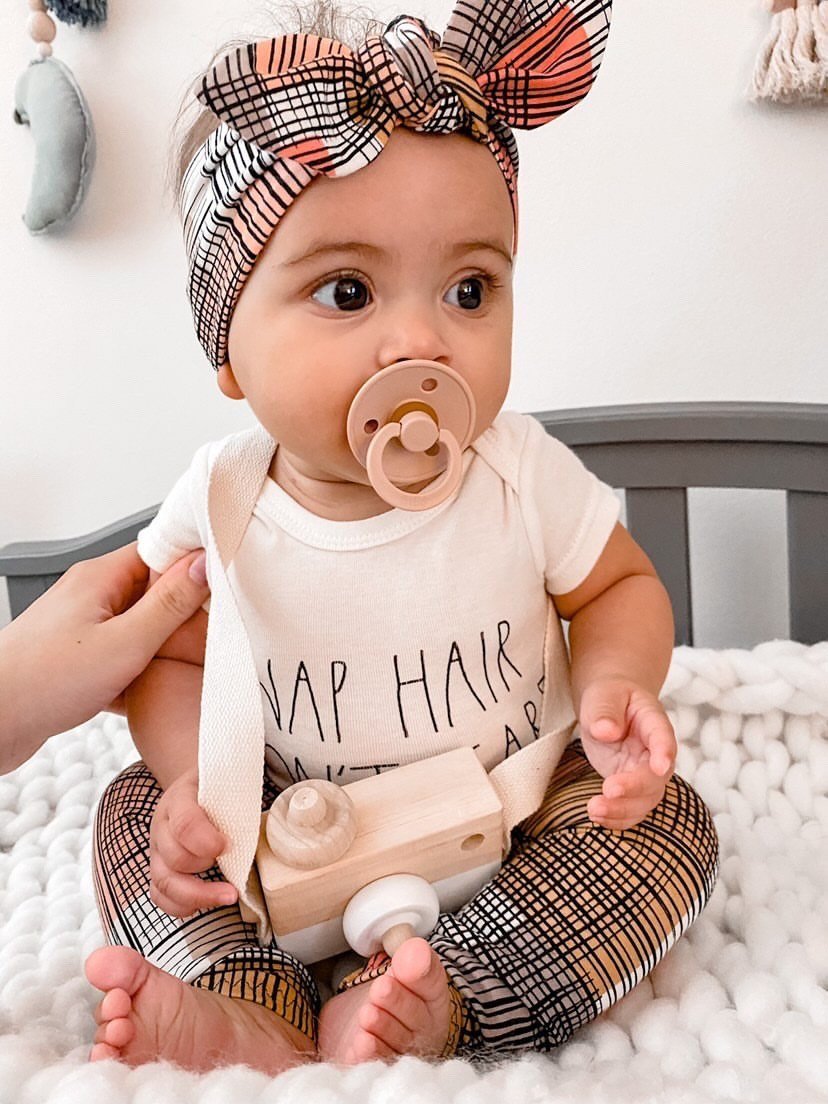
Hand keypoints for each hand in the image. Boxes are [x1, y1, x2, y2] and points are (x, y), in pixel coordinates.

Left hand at [0, 542, 208, 773]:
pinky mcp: (79, 660)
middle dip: (184, 614)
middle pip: (155, 590)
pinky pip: (124, 656)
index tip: (228, 581)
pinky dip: (142, 672)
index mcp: (101, 578)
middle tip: (212, 635)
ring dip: (163, 648)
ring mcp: (84, 629)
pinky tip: (155, 692)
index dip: (196, 565)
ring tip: (186, 667)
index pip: (162, 551)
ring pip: (141, 628)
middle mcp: (92, 596)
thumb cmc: (42, 682)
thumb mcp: (124, 643)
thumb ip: (169, 604)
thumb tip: (204, 565)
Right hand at [149, 766, 237, 916]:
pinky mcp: (160, 871)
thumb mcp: (223, 776)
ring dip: (197, 895)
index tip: (228, 846)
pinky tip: (205, 904)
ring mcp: (158, 853)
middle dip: (203, 867)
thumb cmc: (214, 786)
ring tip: (229, 896)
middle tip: (231, 868)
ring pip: (164, 883)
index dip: (204, 840)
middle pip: (173, 858)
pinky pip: (160, 897)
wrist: (194, 787)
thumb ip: (235, 789)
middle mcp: (162, 828)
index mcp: (177, 800)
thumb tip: (258, 812)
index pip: (183, 823)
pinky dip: (181, 906)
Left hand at [578, 676, 676, 829]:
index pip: (664, 737)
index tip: (660, 766)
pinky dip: (616, 819)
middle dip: (634, 788)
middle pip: (656, 777)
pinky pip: (631, 809)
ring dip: (622, 809)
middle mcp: (656, 753)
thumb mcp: (604, 695)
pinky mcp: (631, 788)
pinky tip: (597, 818)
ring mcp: (645, 773)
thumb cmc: (610, 697)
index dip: (665, 752)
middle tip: (608, 790)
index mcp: (654, 722)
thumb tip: (606, 731)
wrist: (610, 707)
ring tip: (594, 809)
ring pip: (645, 800)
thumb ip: (605, 710)